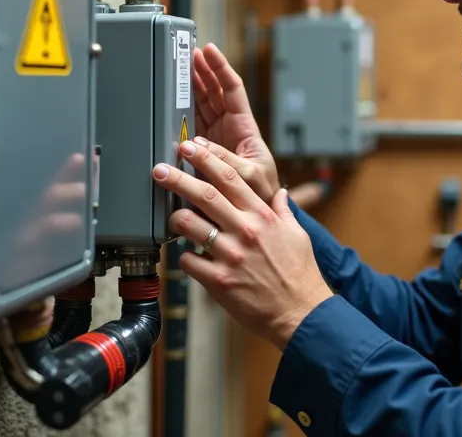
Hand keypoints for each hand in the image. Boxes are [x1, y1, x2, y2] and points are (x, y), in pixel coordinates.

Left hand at [153, 140, 332, 349]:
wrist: (301, 313)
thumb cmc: (300, 275)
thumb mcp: (297, 235)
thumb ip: (283, 211)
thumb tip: (280, 193)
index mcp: (263, 216)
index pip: (230, 178)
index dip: (206, 159)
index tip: (190, 148)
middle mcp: (245, 231)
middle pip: (204, 194)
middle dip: (177, 178)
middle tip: (159, 169)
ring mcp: (230, 256)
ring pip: (190, 225)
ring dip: (174, 218)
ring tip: (168, 216)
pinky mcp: (219, 281)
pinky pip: (188, 261)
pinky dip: (183, 256)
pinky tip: (186, 256)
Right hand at [191, 43, 279, 201]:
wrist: (255, 214)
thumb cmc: (262, 194)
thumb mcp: (250, 175)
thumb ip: (228, 161)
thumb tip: (198, 147)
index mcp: (245, 127)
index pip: (232, 89)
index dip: (221, 68)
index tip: (209, 51)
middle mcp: (229, 128)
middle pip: (214, 91)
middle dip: (202, 70)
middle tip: (188, 53)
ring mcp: (214, 138)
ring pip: (202, 103)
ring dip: (192, 85)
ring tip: (180, 67)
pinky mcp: (201, 150)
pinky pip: (190, 124)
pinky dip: (181, 110)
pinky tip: (173, 99)